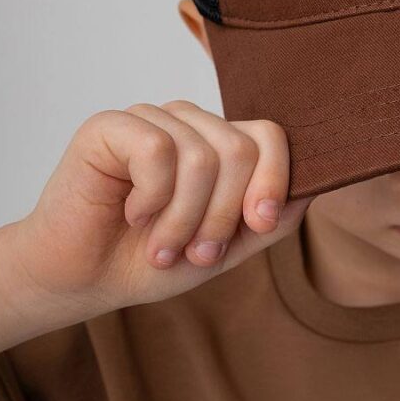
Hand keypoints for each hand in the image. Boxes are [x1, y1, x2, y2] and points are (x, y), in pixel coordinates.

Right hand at [12, 100, 312, 315]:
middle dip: (223, 215)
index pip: (269, 136)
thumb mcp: (227, 247)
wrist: (84, 280)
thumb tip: (315, 184)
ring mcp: (150, 119)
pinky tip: (132, 213)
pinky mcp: (110, 126)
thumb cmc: (151, 260)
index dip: (274, 180)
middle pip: (241, 150)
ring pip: (202, 157)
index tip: (259, 225)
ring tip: (161, 247)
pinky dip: (151, 199)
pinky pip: (157, 151)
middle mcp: (189, 124)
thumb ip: (271, 218)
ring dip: (184, 220)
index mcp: (220, 144)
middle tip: (196, 253)